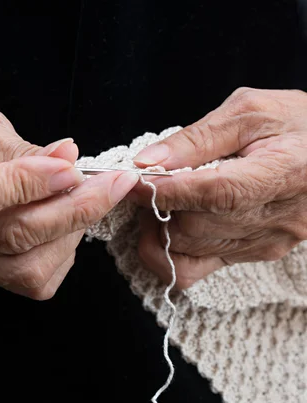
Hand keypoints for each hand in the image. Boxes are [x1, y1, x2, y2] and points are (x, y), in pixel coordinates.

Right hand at [0, 98, 137, 298]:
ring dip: (71, 233)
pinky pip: (31, 282)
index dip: (30, 183)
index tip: (72, 167)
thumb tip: (68, 157)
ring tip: (84, 200)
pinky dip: (61, 255)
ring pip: (28, 266)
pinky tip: (64, 228)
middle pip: (14, 236)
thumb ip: (19, 146)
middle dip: (77, 209)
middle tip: (113, 185)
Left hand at [133, 88, 306, 288]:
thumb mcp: (250, 111)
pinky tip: (170, 228)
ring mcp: (267, 242)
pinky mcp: (257, 254)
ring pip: (192, 249)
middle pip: (196, 226)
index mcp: (284, 173)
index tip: (134, 180)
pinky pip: (198, 269)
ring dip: (163, 226)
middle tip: (147, 183)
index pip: (215, 192)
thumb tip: (149, 161)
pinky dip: (172, 251)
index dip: (168, 190)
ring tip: (163, 199)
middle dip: (159, 206)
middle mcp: (279, 217)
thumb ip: (198, 136)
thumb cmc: (297, 125)